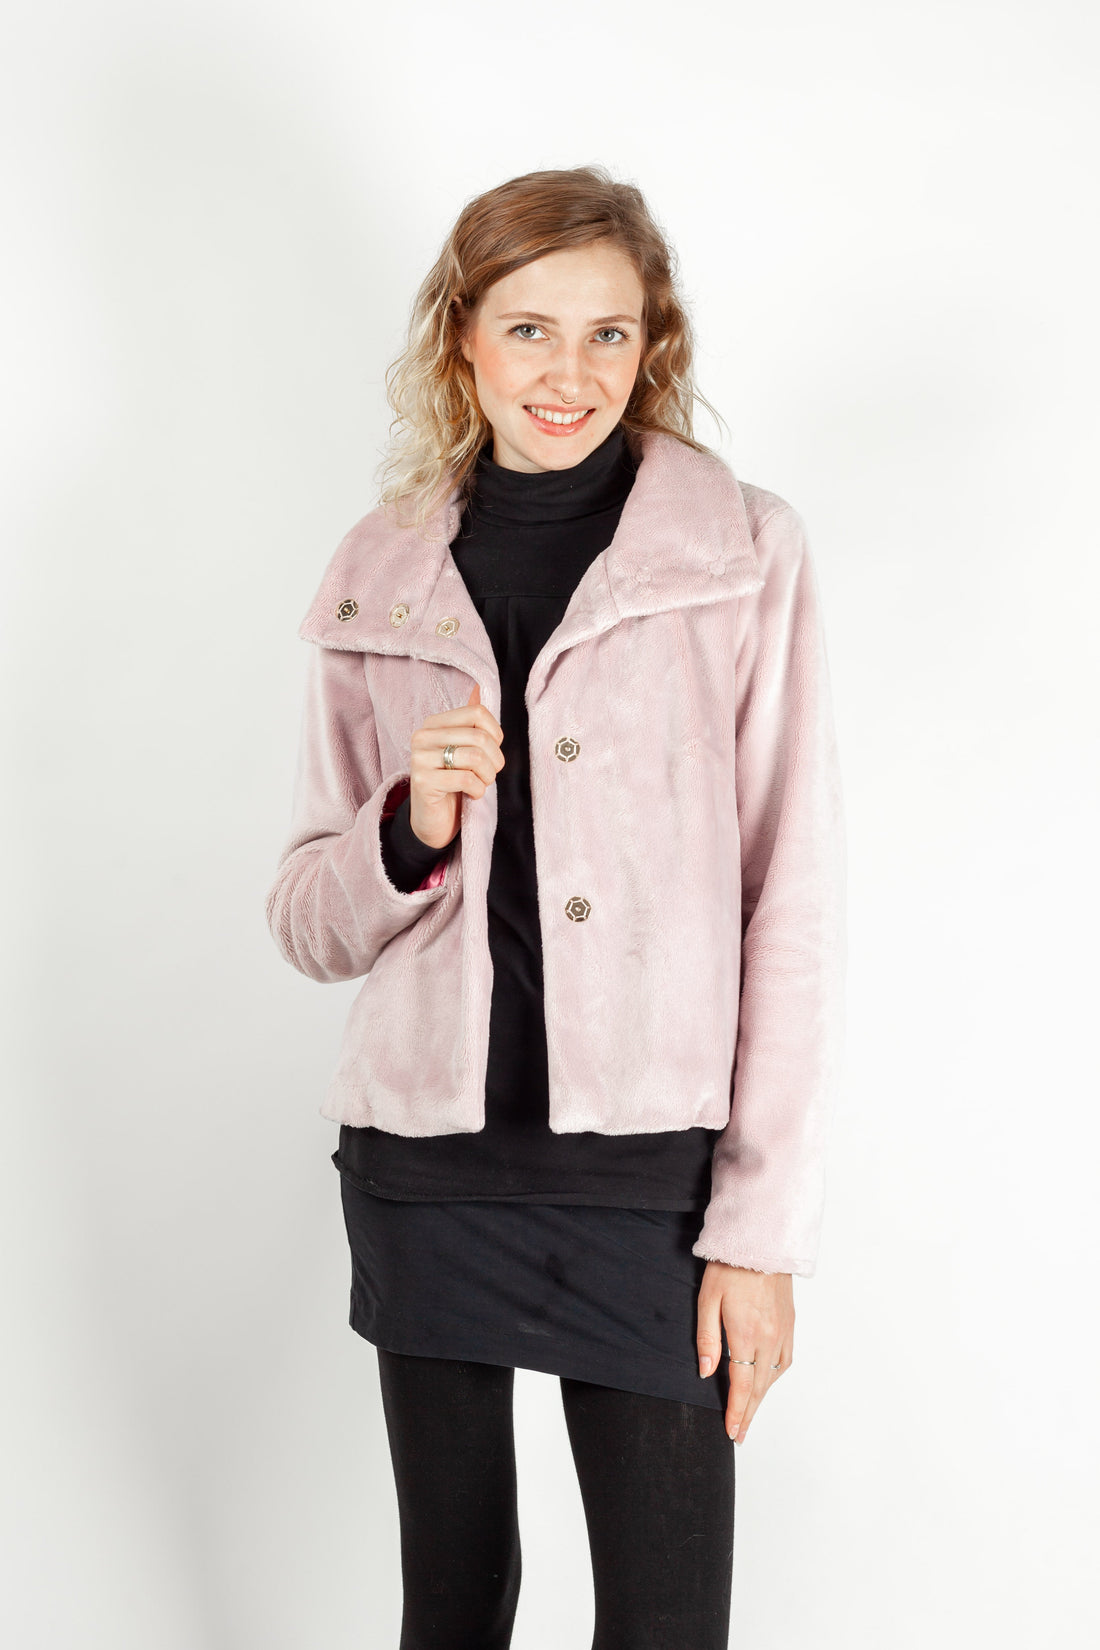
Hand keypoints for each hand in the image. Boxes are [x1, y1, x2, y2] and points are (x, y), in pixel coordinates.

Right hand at [407, 682, 504, 851]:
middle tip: (490, 774)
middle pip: (479, 737)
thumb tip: (479, 687)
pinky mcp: (422, 782)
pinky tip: (473, 794)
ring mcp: (420, 759)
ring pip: (475, 758)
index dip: (496, 733)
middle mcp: (422, 736)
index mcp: (434, 723)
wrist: (432, 819)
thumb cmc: (452, 781)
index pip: (477, 713)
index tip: (493, 751)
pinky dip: (478, 790)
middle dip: (495, 760)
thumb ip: (470, 721)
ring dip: (488, 777)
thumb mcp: (463, 748)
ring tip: (481, 784)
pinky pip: (466, 779)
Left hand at [696, 1263, 793, 1441]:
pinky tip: (766, 1380)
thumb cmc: (729, 1267)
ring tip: (749, 1410)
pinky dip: (775, 1376)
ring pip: (773, 1376)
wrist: (761, 1241)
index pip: (741, 1384)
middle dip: (749, 1412)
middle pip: (759, 1387)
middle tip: (740, 1433)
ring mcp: (783, 1331)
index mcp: (745, 1334)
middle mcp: (769, 1337)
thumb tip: (706, 1372)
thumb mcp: (707, 1301)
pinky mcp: (790, 1322)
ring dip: (761, 1396)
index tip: (733, 1431)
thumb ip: (707, 1340)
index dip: (737, 1411)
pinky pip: (785, 1359)